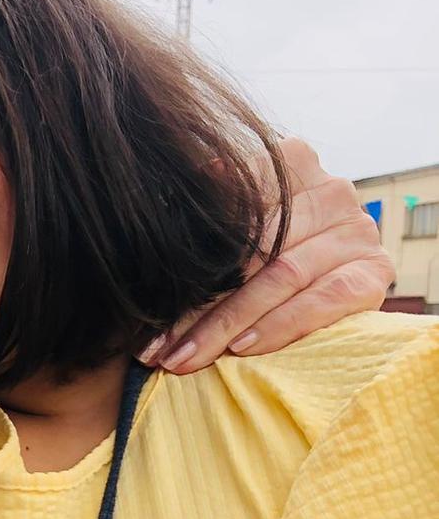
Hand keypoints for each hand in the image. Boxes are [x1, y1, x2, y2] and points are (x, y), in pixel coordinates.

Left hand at [145, 137, 393, 372]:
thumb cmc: (268, 245)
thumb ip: (208, 210)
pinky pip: (322, 301)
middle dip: (198, 305)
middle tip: (158, 346)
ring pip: (280, 277)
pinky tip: (242, 348)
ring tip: (184, 357)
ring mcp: (357, 231)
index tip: (145, 299)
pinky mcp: (374, 273)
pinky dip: (279, 326)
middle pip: (253, 249)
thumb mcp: (238, 219)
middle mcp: (331, 190)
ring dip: (226, 325)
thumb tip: (160, 211)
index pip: (233, 208)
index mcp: (292, 161)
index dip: (187, 255)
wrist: (334, 272)